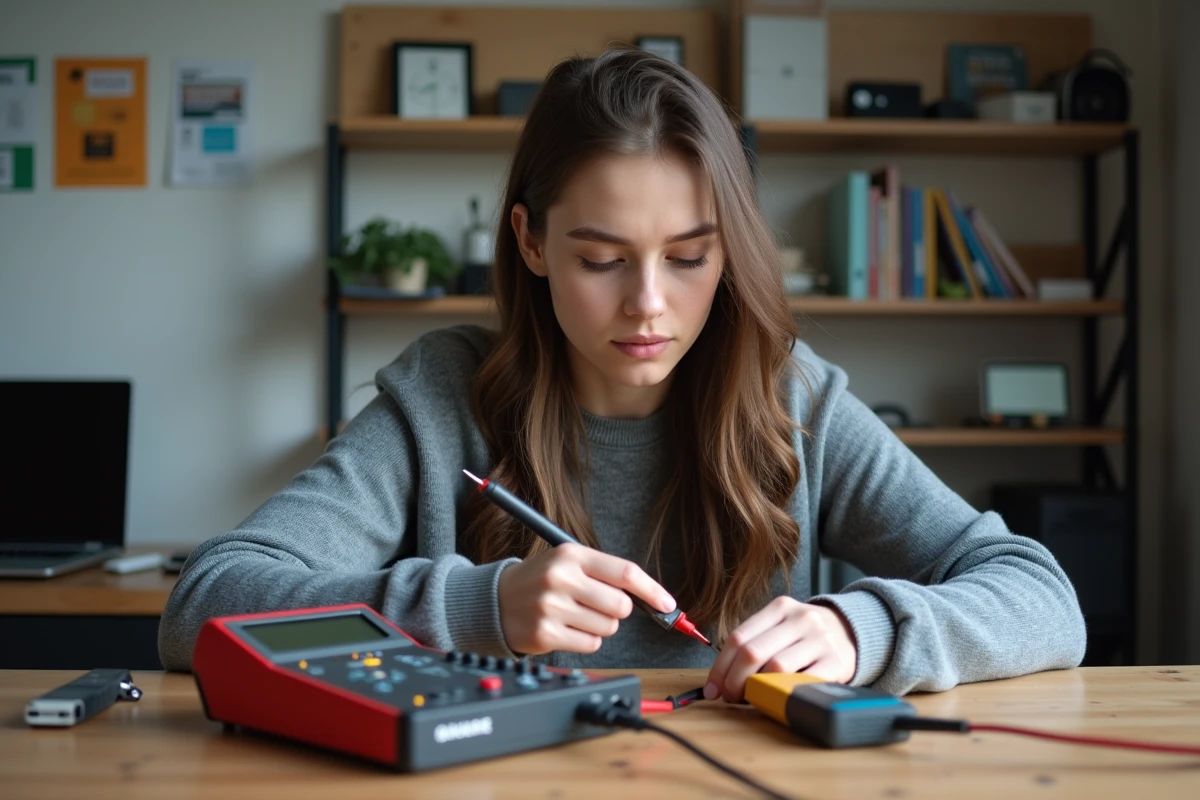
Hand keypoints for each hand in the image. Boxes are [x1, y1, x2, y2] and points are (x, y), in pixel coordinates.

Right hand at [497, 543, 675, 655]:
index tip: (667, 604)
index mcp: (571, 555)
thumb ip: (604, 574)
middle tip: (596, 605)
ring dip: (600, 626)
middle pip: (621, 606)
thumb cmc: (539, 580)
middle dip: (617, 610)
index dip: (652, 590)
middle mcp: (561, 579)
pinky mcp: (546, 634)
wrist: (494, 600)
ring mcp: (552, 608)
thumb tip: (651, 598)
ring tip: (575, 615)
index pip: (624, 572)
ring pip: (608, 628)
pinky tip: (567, 629)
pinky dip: (586, 640)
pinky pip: (591, 645)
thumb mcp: (567, 562)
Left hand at [705, 597, 857, 702]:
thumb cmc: (805, 634)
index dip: (720, 667)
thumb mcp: (781, 625)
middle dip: (734, 681)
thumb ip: (755, 642)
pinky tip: (778, 698)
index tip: (712, 688)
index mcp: (780, 607)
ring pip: (776, 668)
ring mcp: (820, 640)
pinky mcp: (836, 662)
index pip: (739, 637)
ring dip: (756, 689)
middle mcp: (800, 619)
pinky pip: (803, 682)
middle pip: (753, 652)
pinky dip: (784, 693)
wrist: (852, 631)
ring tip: (752, 698)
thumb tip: (721, 678)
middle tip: (729, 697)